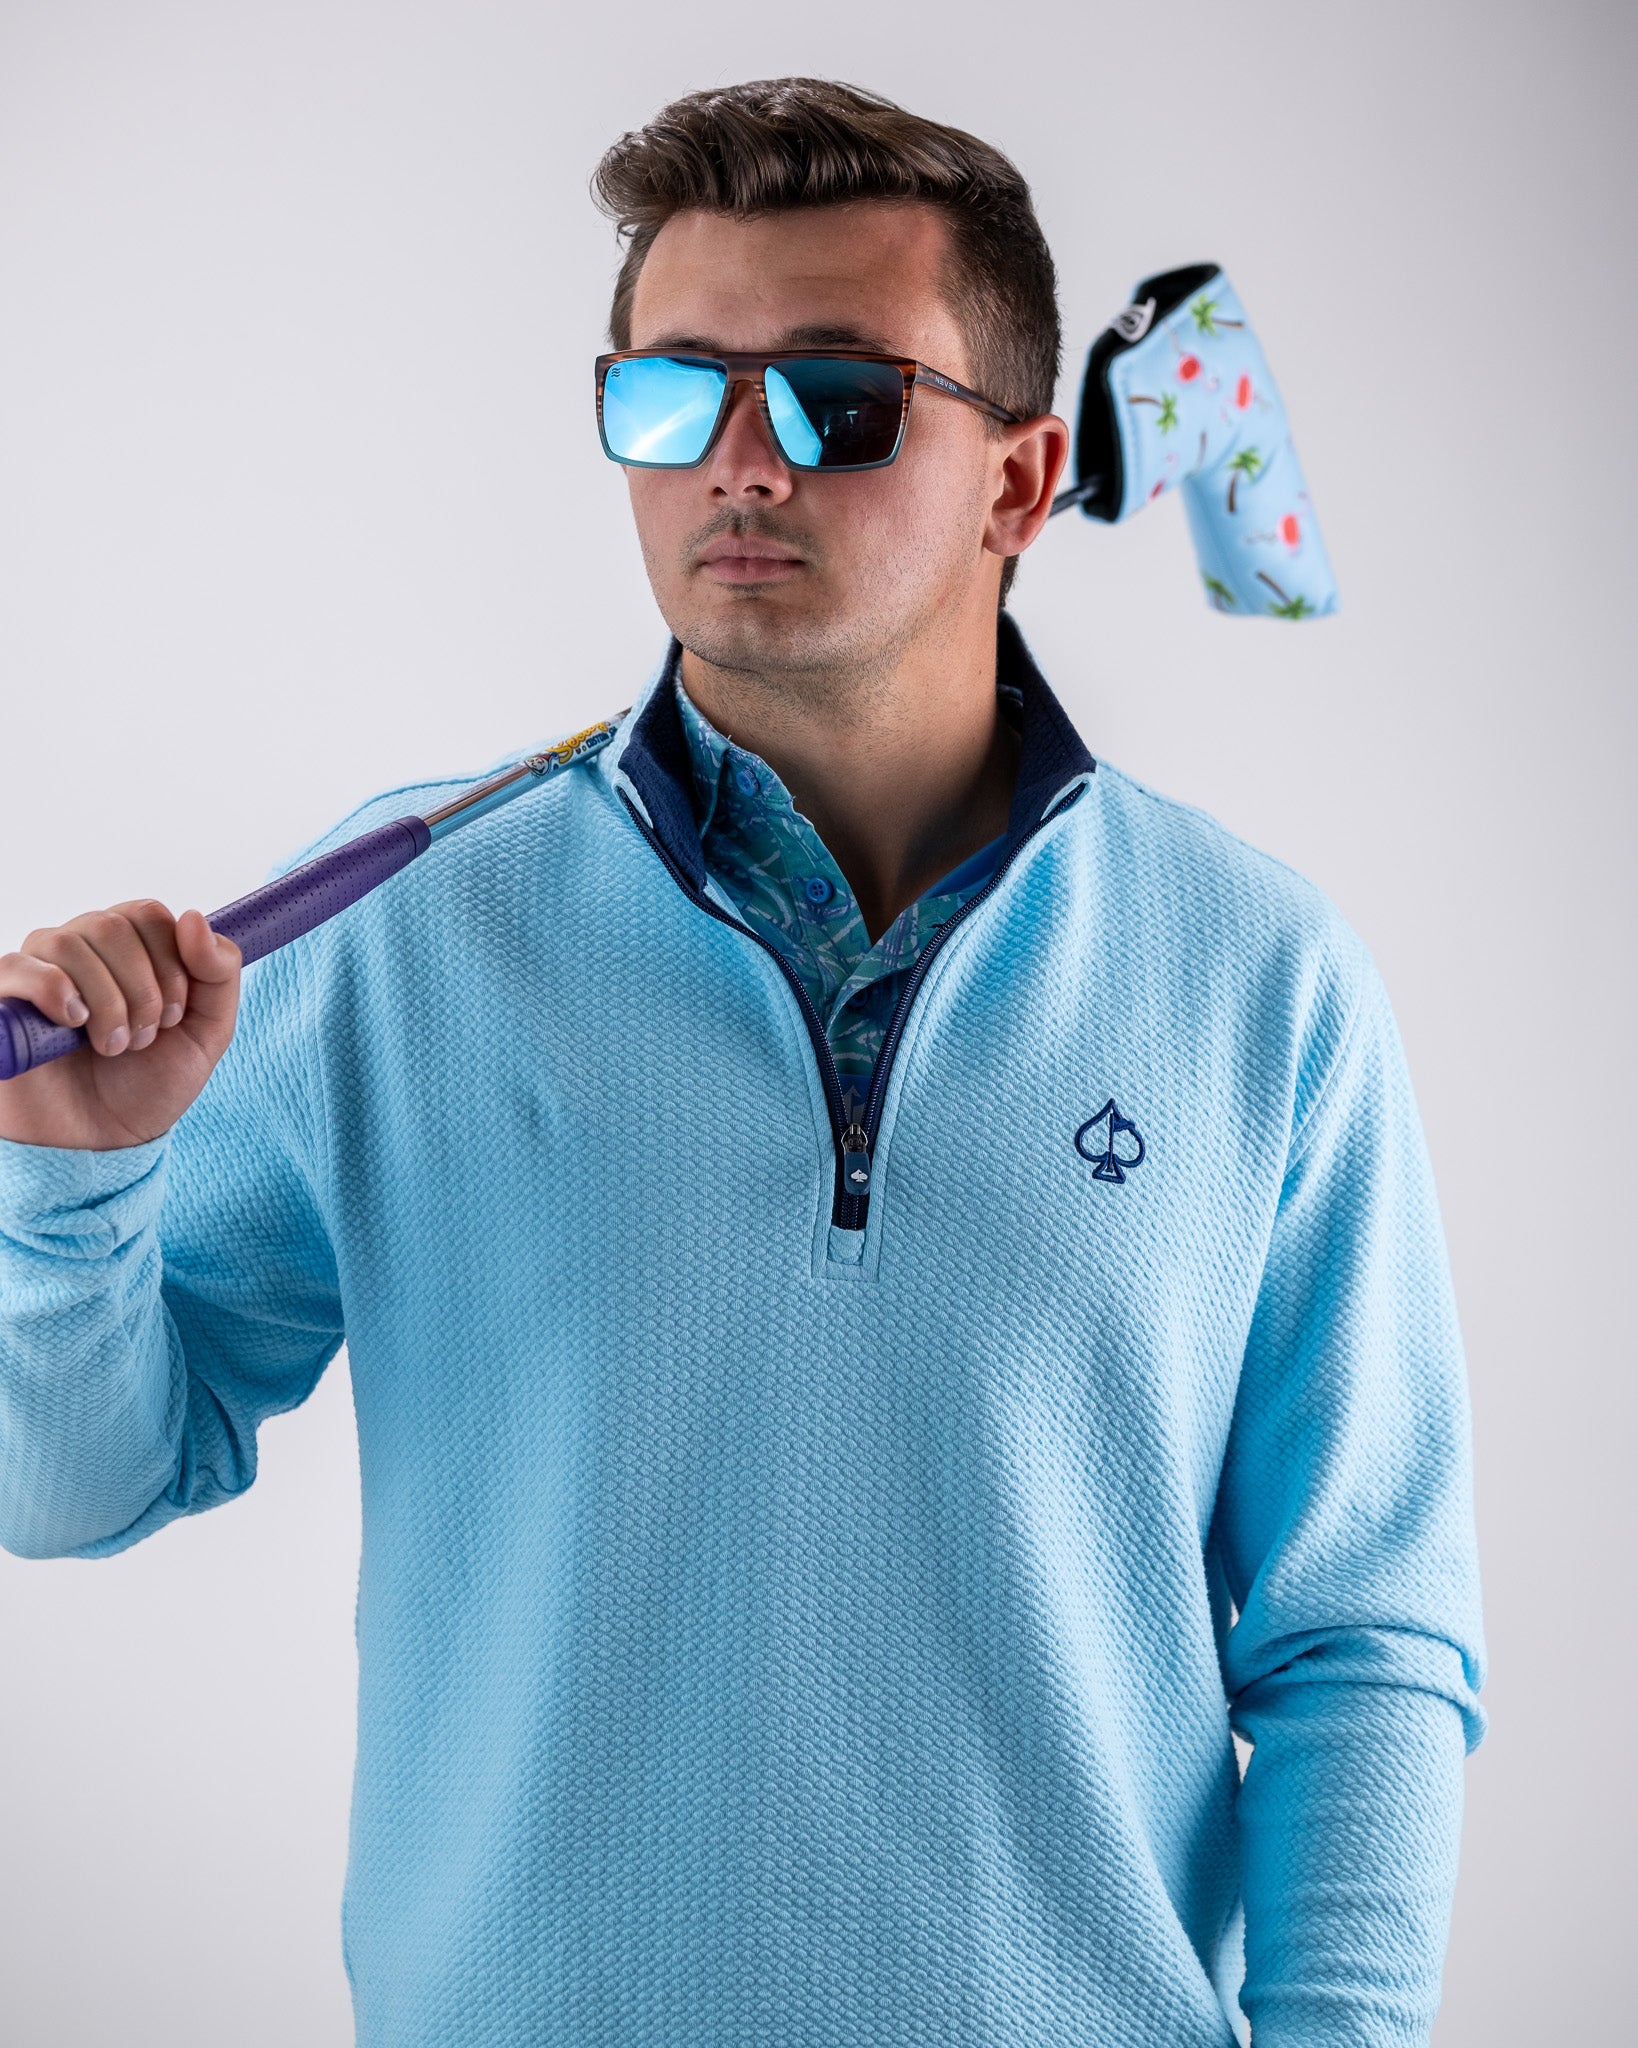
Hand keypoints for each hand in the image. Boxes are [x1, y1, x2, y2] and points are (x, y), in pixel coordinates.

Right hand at [0, 902, 240, 1149]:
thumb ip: (218, 973)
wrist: (101, 1143)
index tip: (172, 1016)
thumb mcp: (207, 1033)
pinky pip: (20, 966)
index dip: (171, 963)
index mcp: (128, 949)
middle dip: (142, 990)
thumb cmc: (147, 1085)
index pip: (149, 914)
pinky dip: (54, 991)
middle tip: (142, 1039)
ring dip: (107, 1003)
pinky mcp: (3, 998)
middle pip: (113, 926)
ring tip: (112, 1047)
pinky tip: (73, 1024)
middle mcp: (80, 949)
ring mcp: (38, 970)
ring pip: (70, 944)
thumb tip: (193, 916)